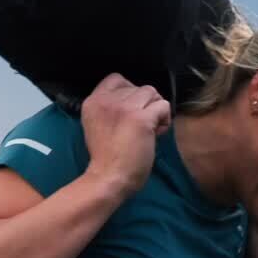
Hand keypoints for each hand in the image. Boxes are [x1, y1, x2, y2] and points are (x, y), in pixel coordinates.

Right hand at [81, 74, 171, 197]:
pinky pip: (163, 106)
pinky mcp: (141, 119)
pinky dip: (165, 119)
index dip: (129, 91)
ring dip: (155, 109)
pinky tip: (157, 134)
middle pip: (138, 86)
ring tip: (151, 128)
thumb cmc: (106, 159)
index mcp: (93, 101)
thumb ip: (110, 110)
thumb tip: (136, 102)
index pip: (116, 78)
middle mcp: (107, 100)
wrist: (107, 179)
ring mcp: (124, 108)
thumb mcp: (98, 125)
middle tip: (142, 126)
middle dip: (144, 104)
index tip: (131, 111)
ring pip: (152, 92)